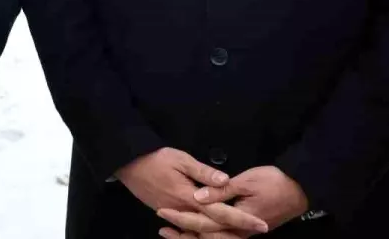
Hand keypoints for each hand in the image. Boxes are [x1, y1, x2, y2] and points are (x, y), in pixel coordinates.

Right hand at [116, 147, 264, 236]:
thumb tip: (226, 180)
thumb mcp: (180, 159)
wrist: (127, 164)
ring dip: (220, 233)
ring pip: (201, 231)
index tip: (261, 223)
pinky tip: (210, 231)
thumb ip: (203, 172)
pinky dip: (201, 232)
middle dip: (237, 229)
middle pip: (213, 227)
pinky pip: (188, 228)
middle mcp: (182, 211)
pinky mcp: (166, 213)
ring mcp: (173, 214)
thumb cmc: (155, 158)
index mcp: (188, 198)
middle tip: (259, 229)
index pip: (221, 212)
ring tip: (239, 231)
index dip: (242, 219)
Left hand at [158, 166, 305, 238]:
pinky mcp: (246, 230)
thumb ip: (221, 190)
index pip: (204, 223)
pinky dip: (206, 235)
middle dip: (183, 234)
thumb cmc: (273, 182)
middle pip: (207, 237)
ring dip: (193, 237)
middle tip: (161, 229)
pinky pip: (222, 237)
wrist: (300, 190)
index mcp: (237, 220)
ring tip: (171, 233)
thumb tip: (197, 196)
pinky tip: (194, 231)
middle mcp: (239, 232)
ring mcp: (243, 233)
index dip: (182, 218)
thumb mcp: (246, 181)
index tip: (163, 212)